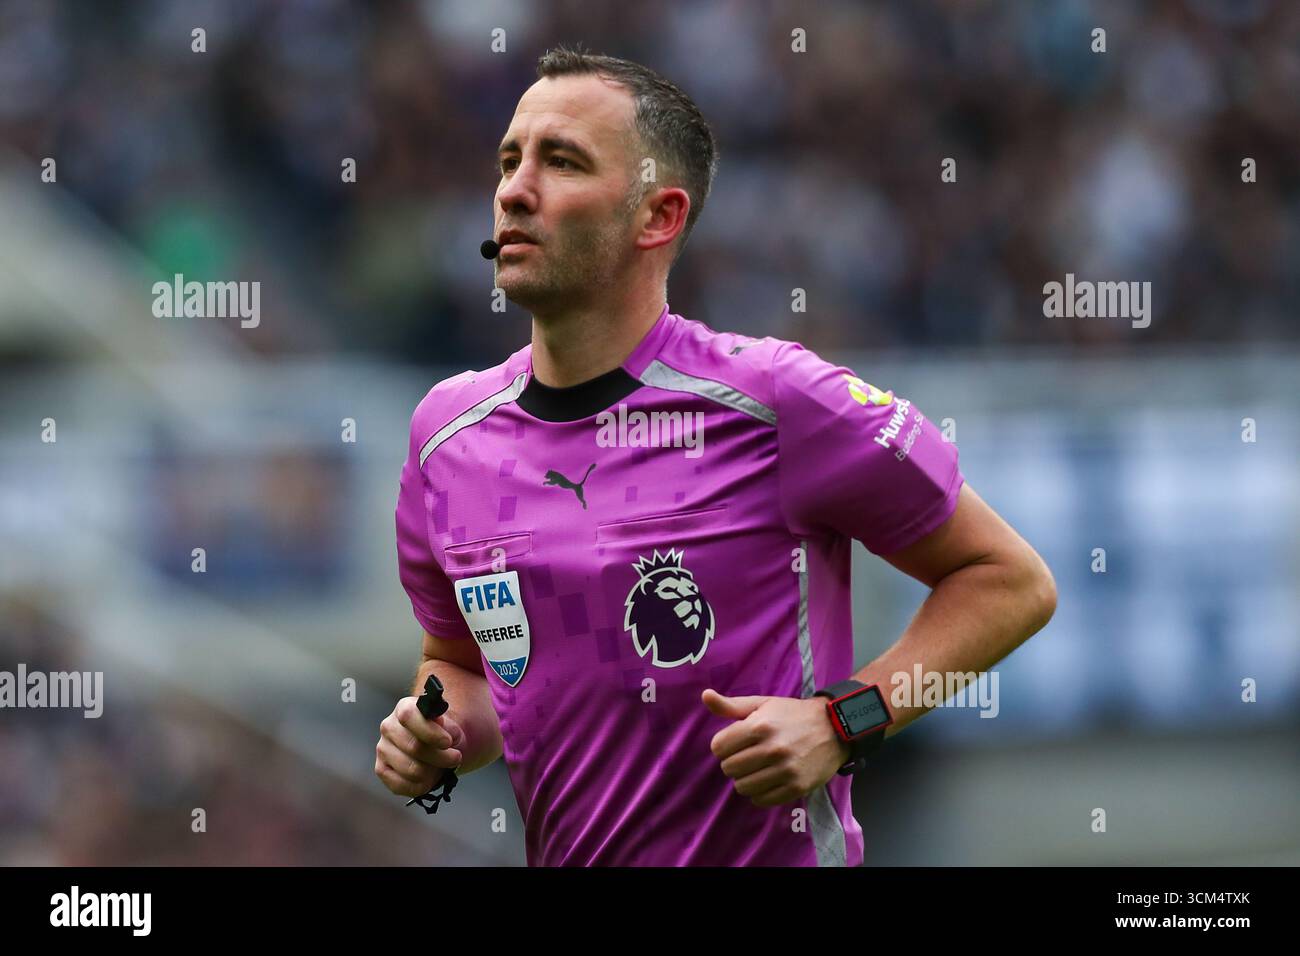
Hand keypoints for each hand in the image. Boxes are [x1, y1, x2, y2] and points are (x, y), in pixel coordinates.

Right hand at [375, 694, 464, 797]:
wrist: (436, 746)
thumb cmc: (443, 734)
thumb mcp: (451, 727)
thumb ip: (449, 729)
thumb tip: (446, 733)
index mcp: (405, 708)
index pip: (408, 716)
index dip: (430, 732)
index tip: (448, 742)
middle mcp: (389, 727)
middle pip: (414, 747)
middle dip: (440, 757)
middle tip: (456, 758)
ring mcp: (383, 749)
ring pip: (410, 769)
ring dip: (433, 773)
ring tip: (442, 768)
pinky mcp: (381, 769)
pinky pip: (400, 785)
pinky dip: (420, 786)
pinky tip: (429, 779)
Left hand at [703, 689, 850, 807]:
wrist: (835, 728)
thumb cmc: (792, 714)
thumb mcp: (762, 703)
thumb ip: (731, 705)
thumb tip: (705, 695)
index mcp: (759, 726)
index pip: (718, 747)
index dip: (723, 745)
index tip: (736, 743)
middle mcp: (771, 749)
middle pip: (729, 768)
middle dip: (733, 762)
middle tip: (747, 756)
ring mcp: (785, 770)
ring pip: (742, 787)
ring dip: (745, 779)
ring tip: (757, 769)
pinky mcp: (796, 787)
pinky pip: (762, 800)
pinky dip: (760, 793)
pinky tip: (767, 780)